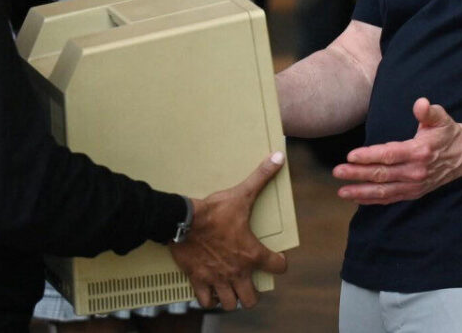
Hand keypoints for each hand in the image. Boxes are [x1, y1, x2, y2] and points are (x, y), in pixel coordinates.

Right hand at [169, 152, 288, 309]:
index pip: (277, 267)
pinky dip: (208, 298)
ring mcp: (217, 278)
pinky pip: (205, 300)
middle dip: (251, 293)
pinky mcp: (198, 280)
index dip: (280, 264)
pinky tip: (209, 290)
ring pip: (230, 304)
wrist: (182, 221)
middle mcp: (237, 271)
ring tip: (230, 289)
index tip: (277, 260)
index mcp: (251, 253)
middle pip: (251, 299)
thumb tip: (278, 158)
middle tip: (248, 281)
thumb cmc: (213, 210)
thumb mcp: (241, 194)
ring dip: (231, 298)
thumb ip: (261, 177)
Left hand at [332, 98, 461, 203]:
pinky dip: (373, 200)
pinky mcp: (414, 192)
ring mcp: (415, 185)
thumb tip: (421, 103)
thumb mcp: (441, 118)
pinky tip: (357, 199)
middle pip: (382, 174)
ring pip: (384, 191)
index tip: (350, 155)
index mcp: (420, 152)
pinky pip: (391, 198)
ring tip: (342, 191)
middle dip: (358, 174)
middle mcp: (416, 171)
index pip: (389, 155)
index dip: (369, 156)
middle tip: (337, 172)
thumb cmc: (448, 133)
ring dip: (361, 192)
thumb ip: (429, 111)